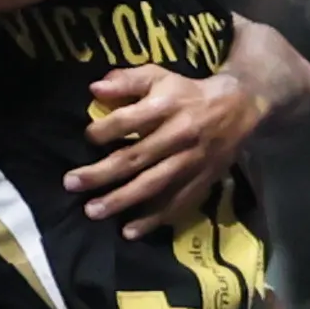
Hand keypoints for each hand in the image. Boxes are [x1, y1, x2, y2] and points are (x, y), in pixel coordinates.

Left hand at [69, 68, 259, 230]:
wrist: (238, 108)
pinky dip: (154, 220)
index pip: (130, 120)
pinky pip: (177, 203)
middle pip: (137, 157)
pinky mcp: (202, 181)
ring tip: (93, 211)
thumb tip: (94, 89)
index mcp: (167, 106)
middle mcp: (179, 136)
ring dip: (122, 200)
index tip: (88, 137)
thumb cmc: (187, 93)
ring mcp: (191, 162)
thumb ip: (127, 81)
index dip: (105, 130)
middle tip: (71, 183)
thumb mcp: (159, 77)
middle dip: (101, 173)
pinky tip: (130, 231)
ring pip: (154, 184)